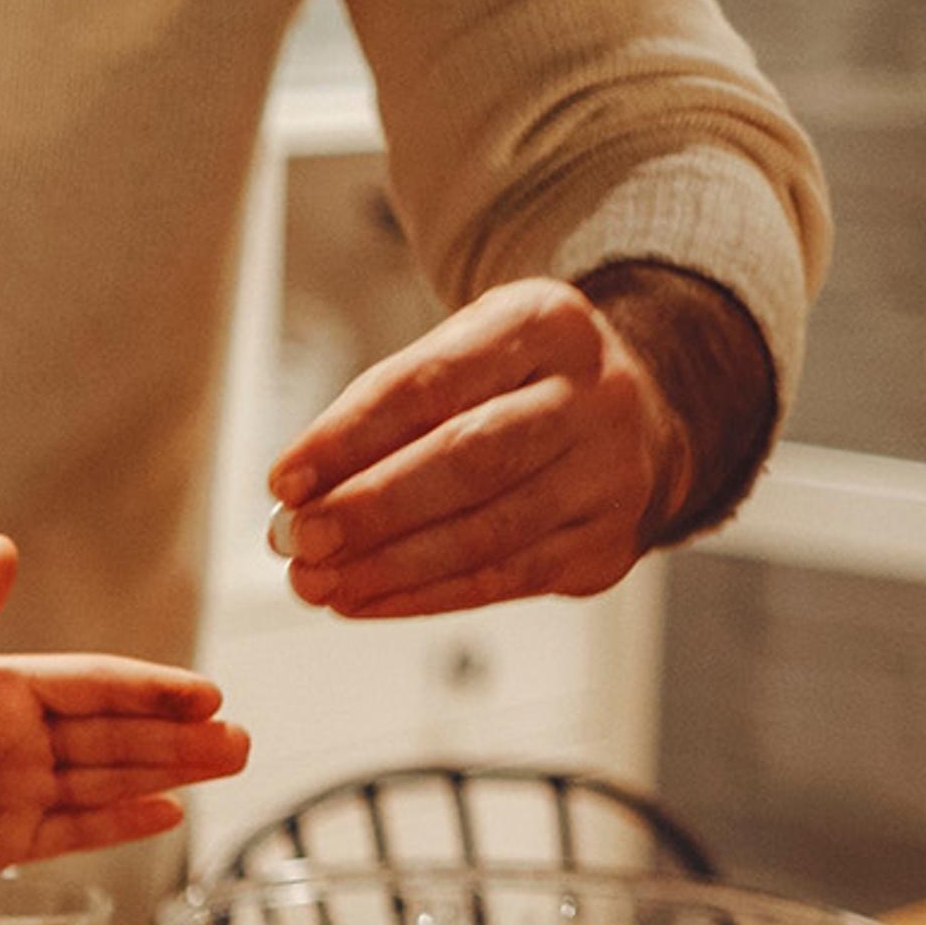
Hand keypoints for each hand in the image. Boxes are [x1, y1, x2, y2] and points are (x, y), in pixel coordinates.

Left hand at [0, 537, 252, 883]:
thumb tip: (5, 550)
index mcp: (2, 691)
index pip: (95, 687)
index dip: (151, 690)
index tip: (205, 693)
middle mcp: (17, 742)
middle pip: (115, 736)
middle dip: (178, 738)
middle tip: (240, 740)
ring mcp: (13, 793)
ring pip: (107, 782)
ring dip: (167, 774)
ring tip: (225, 766)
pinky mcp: (0, 842)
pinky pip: (74, 831)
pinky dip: (120, 824)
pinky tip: (167, 813)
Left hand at [265, 274, 694, 618]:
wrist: (639, 419)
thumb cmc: (519, 385)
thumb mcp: (467, 353)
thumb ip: (387, 409)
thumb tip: (298, 494)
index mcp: (544, 324)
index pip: (432, 381)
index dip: (350, 435)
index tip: (286, 479)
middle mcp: (590, 396)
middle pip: (469, 459)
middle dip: (371, 506)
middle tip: (299, 539)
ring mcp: (607, 475)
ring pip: (487, 532)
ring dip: (388, 565)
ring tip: (317, 582)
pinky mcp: (605, 545)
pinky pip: (503, 579)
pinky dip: (423, 596)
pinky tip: (365, 600)